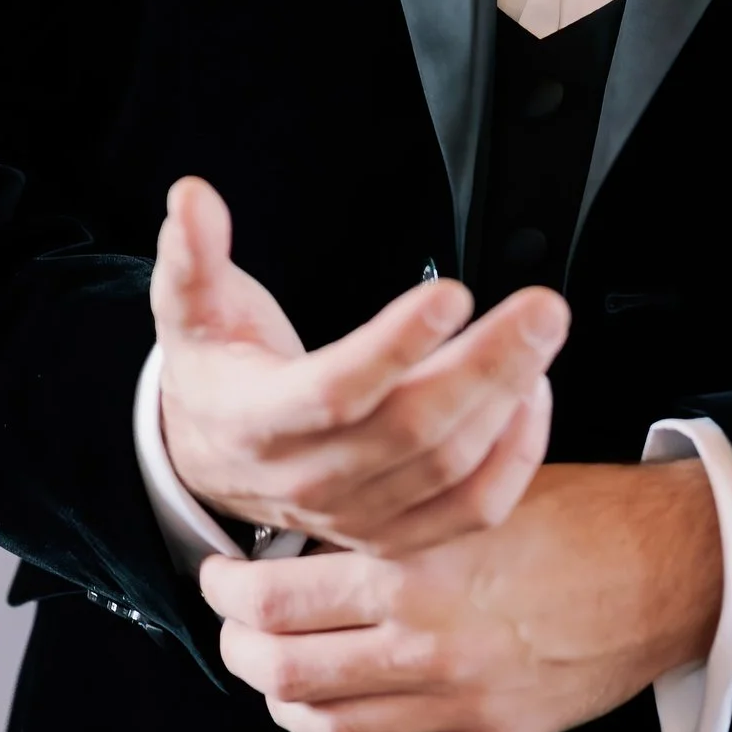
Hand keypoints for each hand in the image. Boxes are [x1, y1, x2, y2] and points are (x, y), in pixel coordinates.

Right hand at [152, 176, 568, 553]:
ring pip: (450, 470)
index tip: (453, 292)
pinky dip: (516, 457)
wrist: (213, 459)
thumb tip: (191, 197)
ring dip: (509, 400)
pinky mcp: (396, 535)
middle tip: (542, 308)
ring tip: (540, 335)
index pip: (334, 391)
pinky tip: (532, 395)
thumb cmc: (217, 371)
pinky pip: (472, 511)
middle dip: (487, 366)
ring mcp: (357, 516)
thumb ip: (192, 255)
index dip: (396, 345)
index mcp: (257, 422)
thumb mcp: (188, 310)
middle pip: (412, 432)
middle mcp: (310, 479)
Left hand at [199, 458, 724, 731]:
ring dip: (288, 703)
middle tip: (237, 629)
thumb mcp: (473, 491)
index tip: (222, 576)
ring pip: (328, 729)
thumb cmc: (579, 516)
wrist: (667, 571)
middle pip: (285, 671)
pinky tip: (346, 730)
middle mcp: (426, 644)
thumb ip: (393, 514)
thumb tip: (307, 519)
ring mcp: (457, 703)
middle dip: (241, 652)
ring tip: (282, 673)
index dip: (227, 591)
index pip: (275, 599)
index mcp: (415, 570)